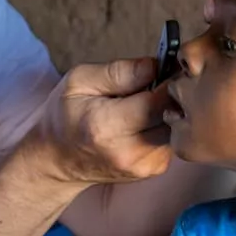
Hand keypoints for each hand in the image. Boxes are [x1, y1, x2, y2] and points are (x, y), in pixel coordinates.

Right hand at [30, 57, 173, 185]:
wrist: (58, 160)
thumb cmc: (66, 115)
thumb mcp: (80, 81)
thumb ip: (118, 72)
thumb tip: (156, 65)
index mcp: (106, 127)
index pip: (158, 100)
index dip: (167, 80)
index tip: (164, 69)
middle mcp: (128, 153)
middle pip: (172, 115)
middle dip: (169, 95)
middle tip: (152, 85)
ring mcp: (143, 166)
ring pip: (176, 127)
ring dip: (166, 112)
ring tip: (142, 105)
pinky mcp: (153, 170)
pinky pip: (171, 139)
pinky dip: (162, 126)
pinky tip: (143, 122)